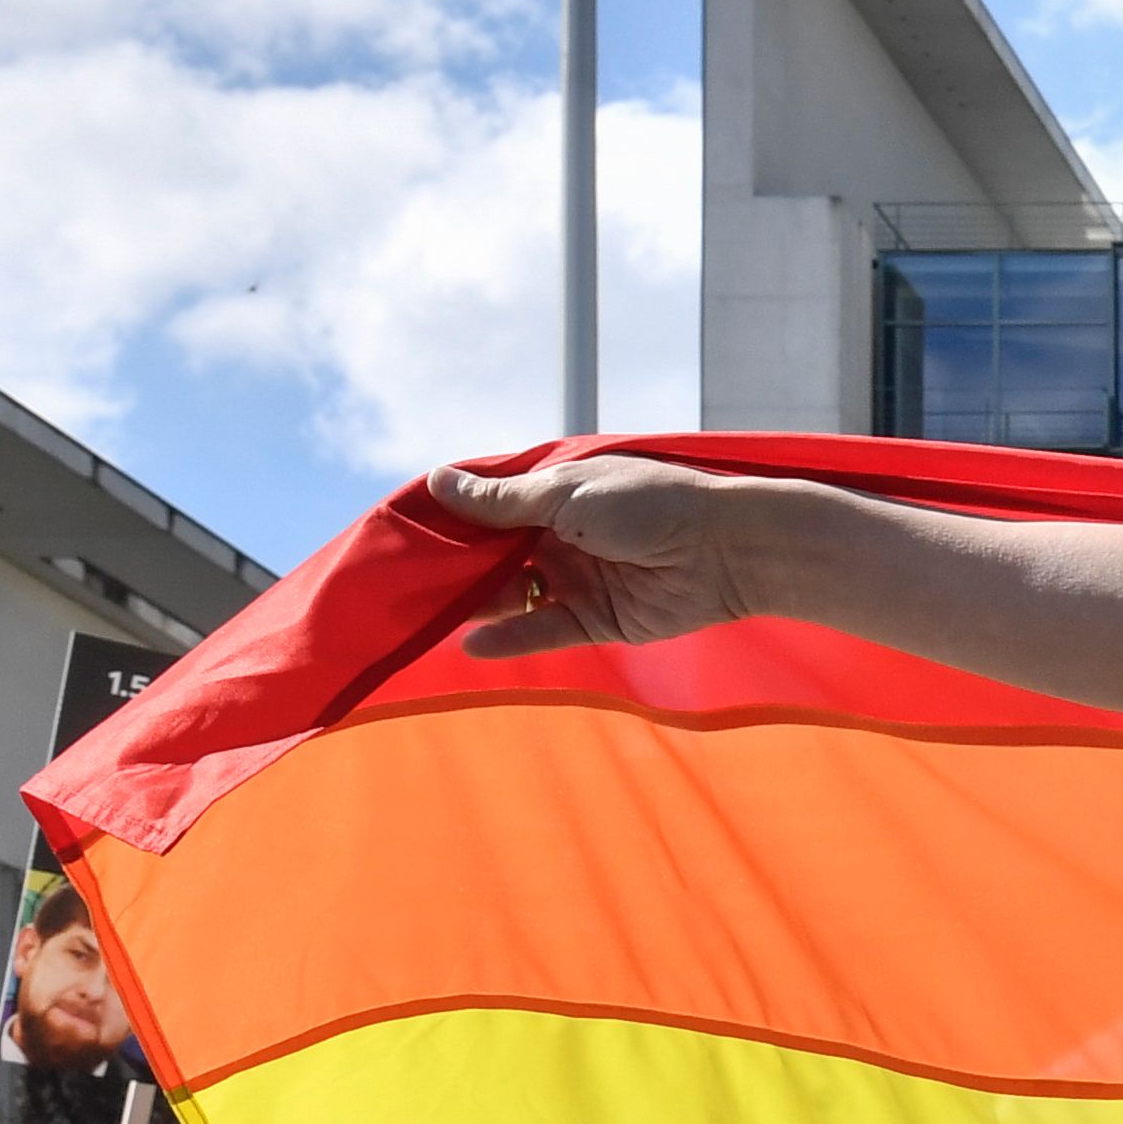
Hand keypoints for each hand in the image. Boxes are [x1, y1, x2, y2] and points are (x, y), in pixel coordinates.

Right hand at [432, 456, 782, 657]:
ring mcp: (578, 577)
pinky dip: (512, 638)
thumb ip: (502, 500)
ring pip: (513, 593)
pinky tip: (473, 643)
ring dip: (474, 603)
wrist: (725, 549)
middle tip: (399, 580)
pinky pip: (545, 629)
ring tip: (422, 613)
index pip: (486, 504)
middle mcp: (561, 533)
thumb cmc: (649, 503)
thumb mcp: (565, 493)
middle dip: (452, 566)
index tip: (397, 530)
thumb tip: (437, 480)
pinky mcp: (598, 619)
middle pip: (493, 553)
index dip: (447, 516)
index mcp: (554, 492)